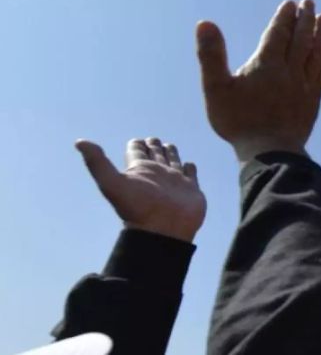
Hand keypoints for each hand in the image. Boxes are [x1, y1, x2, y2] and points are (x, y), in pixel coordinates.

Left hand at [76, 138, 205, 241]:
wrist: (163, 230)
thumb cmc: (138, 208)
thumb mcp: (112, 183)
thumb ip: (97, 162)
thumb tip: (79, 141)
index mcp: (140, 170)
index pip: (136, 150)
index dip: (136, 144)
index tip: (136, 141)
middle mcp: (157, 173)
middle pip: (154, 153)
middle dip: (153, 145)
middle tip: (152, 140)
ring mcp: (174, 180)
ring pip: (172, 160)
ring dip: (171, 152)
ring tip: (168, 146)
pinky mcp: (191, 188)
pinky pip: (191, 172)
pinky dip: (189, 167)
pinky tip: (188, 164)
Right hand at [196, 0, 320, 161]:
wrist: (270, 153)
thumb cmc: (238, 122)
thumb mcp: (216, 88)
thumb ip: (210, 55)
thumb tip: (204, 23)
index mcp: (267, 65)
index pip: (278, 34)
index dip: (284, 17)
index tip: (290, 3)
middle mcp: (290, 71)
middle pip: (301, 39)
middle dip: (305, 19)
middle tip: (310, 2)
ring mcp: (304, 87)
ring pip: (315, 54)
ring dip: (320, 35)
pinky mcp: (312, 102)